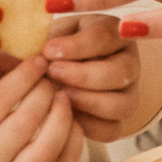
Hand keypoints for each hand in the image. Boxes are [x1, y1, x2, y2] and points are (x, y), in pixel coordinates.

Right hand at [0, 55, 83, 161]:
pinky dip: (75, 138)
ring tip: (65, 95)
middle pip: (23, 124)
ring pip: (47, 149)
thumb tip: (24, 50)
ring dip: (62, 115)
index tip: (38, 59)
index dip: (21, 77)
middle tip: (52, 76)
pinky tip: (72, 119)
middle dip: (43, 93)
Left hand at [42, 14, 148, 140]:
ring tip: (60, 96)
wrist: (62, 73)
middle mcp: (129, 62)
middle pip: (121, 72)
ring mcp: (129, 93)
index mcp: (114, 32)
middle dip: (82, 75)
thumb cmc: (56, 50)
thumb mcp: (51, 35)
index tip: (47, 51)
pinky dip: (88, 125)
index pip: (105, 36)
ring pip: (124, 104)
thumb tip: (31, 54)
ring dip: (88, 102)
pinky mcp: (120, 120)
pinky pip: (113, 129)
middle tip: (53, 73)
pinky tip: (66, 114)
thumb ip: (43, 40)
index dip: (76, 46)